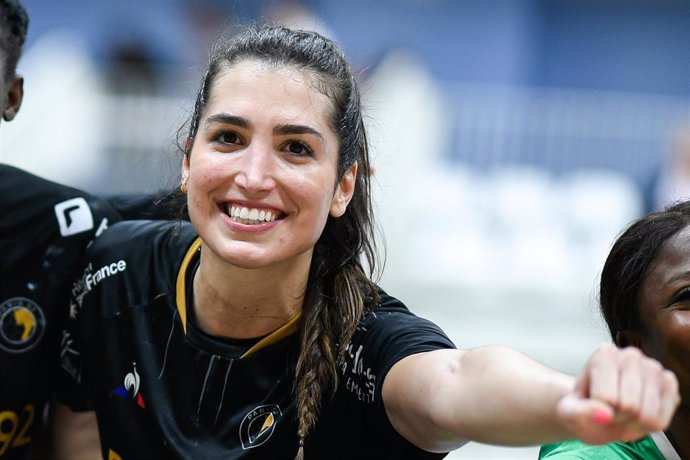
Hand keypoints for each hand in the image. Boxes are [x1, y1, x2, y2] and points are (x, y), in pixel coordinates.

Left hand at [557, 344, 678, 444]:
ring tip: (623, 412)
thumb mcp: (570, 413)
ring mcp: (653, 368)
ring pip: (648, 415)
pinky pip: (662, 418)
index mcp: (604, 354)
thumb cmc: (584, 409)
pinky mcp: (668, 383)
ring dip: (634, 423)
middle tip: (610, 410)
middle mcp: (631, 355)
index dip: (600, 411)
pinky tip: (639, 413)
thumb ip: (580, 412)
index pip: (607, 399)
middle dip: (618, 417)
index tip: (595, 405)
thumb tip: (603, 414)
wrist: (600, 412)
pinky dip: (649, 425)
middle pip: (630, 406)